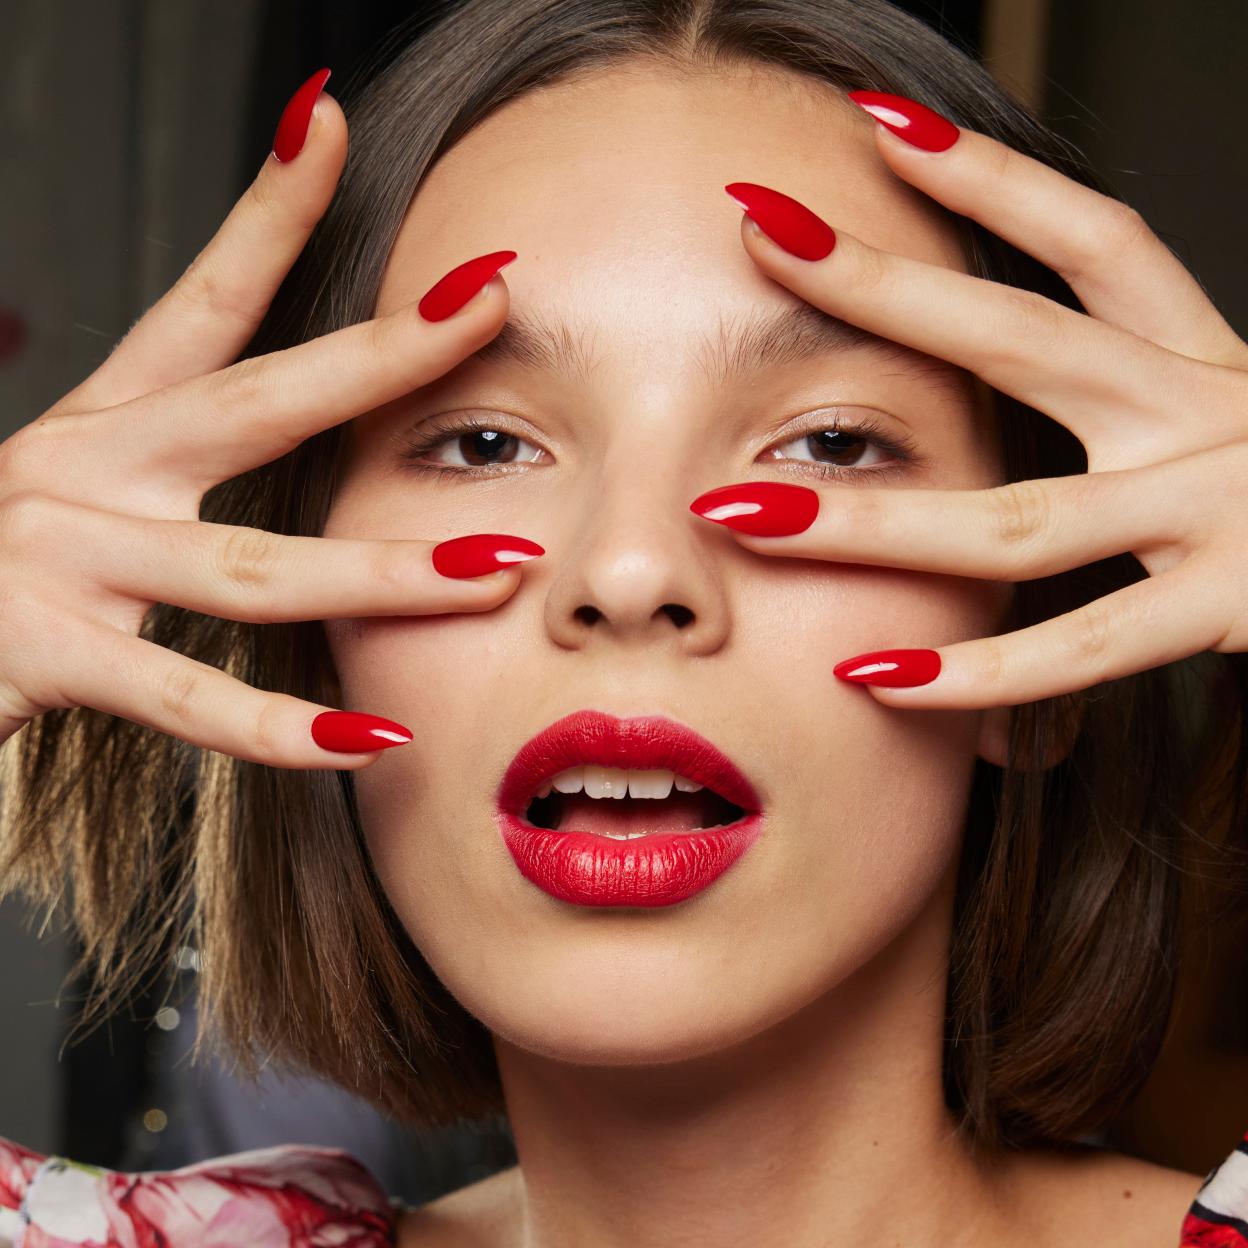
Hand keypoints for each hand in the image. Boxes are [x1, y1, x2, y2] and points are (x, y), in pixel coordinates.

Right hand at [0, 73, 534, 766]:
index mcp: (108, 424)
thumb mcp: (97, 504)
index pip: (201, 299)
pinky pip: (183, 696)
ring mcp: (60, 553)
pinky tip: (367, 738)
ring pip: (255, 571)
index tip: (330, 122)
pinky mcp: (38, 650)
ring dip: (388, 574)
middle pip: (257, 401)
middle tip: (489, 302)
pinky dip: (277, 726)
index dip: (266, 210)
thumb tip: (313, 486)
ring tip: (504, 568)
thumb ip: (190, 487)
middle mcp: (83, 467)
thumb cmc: (11, 581)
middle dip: (383, 354)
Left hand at [694, 92, 1247, 710]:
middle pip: (1023, 337)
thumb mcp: (1224, 417)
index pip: (1091, 240)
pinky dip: (977, 670)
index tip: (880, 125)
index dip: (990, 180)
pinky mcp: (1238, 610)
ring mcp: (1221, 510)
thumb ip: (1126, 401)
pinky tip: (874, 671)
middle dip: (886, 286)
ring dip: (868, 518)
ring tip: (738, 507)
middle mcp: (1210, 413)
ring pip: (1019, 518)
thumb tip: (1002, 369)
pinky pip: (1081, 648)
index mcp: (1205, 359)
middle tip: (764, 234)